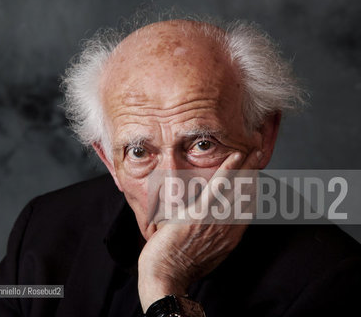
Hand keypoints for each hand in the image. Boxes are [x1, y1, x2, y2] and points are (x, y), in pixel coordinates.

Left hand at [138, 150, 261, 311]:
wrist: (166, 277)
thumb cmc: (179, 268)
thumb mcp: (206, 254)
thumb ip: (214, 239)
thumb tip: (213, 230)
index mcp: (230, 237)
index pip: (248, 207)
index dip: (254, 188)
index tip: (256, 174)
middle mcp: (229, 227)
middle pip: (248, 194)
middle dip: (255, 172)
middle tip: (260, 154)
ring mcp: (216, 220)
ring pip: (237, 188)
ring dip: (247, 166)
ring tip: (253, 150)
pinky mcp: (200, 214)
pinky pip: (218, 188)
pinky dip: (229, 170)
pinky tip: (235, 157)